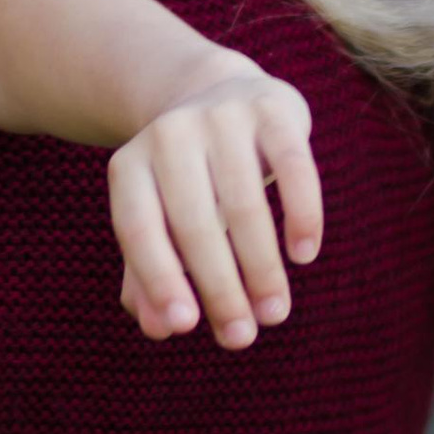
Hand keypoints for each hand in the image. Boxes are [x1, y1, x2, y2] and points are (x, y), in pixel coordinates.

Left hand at [107, 65, 321, 348]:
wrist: (222, 96)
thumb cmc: (188, 183)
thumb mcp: (160, 222)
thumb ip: (150, 276)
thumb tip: (158, 329)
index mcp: (130, 166)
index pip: (140, 229)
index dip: (160, 279)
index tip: (186, 327)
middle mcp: (168, 134)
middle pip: (194, 222)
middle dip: (220, 287)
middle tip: (243, 337)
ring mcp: (220, 116)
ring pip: (244, 202)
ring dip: (262, 266)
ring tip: (275, 312)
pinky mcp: (271, 108)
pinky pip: (293, 165)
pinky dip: (301, 215)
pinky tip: (303, 255)